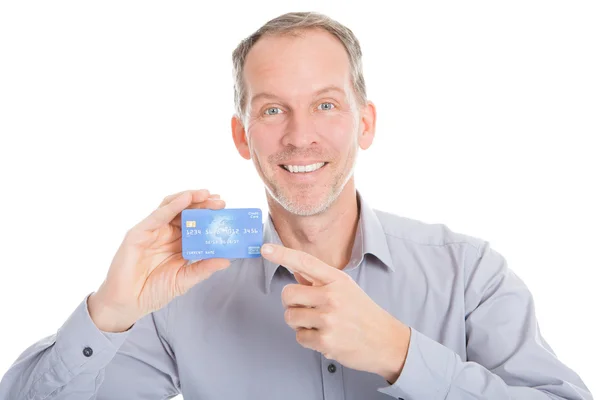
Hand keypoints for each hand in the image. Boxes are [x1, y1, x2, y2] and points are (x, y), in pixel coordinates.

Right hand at [88, 189, 230, 331]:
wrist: (128, 304)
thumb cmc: (154, 291)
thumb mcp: (185, 279)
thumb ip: (203, 268)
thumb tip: (226, 260)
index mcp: (178, 242)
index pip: (196, 222)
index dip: (210, 214)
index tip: (225, 210)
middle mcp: (166, 233)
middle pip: (186, 211)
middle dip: (204, 203)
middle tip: (221, 201)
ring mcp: (152, 231)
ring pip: (172, 207)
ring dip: (189, 198)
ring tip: (206, 194)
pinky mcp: (139, 233)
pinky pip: (157, 215)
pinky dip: (172, 206)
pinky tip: (185, 199)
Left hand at [260, 243, 410, 382]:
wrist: (386, 341)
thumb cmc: (363, 313)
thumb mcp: (346, 289)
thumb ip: (319, 281)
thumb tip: (295, 271)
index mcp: (337, 280)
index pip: (305, 262)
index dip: (283, 254)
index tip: (265, 249)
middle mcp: (332, 296)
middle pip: (288, 293)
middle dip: (292, 303)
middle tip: (308, 309)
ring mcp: (329, 319)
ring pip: (290, 317)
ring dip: (299, 323)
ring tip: (320, 324)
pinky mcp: (326, 340)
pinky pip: (299, 337)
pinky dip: (308, 339)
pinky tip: (325, 337)